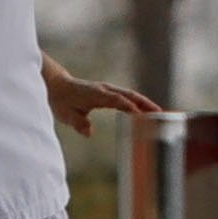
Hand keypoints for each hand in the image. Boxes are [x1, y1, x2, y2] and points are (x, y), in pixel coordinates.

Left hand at [40, 57, 163, 137]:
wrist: (57, 86)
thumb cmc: (61, 101)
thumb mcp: (65, 115)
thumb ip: (77, 123)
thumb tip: (89, 132)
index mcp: (95, 94)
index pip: (116, 100)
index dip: (129, 106)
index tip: (141, 115)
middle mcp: (104, 90)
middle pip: (128, 95)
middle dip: (144, 103)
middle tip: (160, 113)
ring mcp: (107, 90)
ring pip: (130, 95)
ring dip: (144, 103)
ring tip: (159, 113)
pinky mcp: (108, 92)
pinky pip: (126, 97)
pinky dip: (138, 103)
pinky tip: (146, 112)